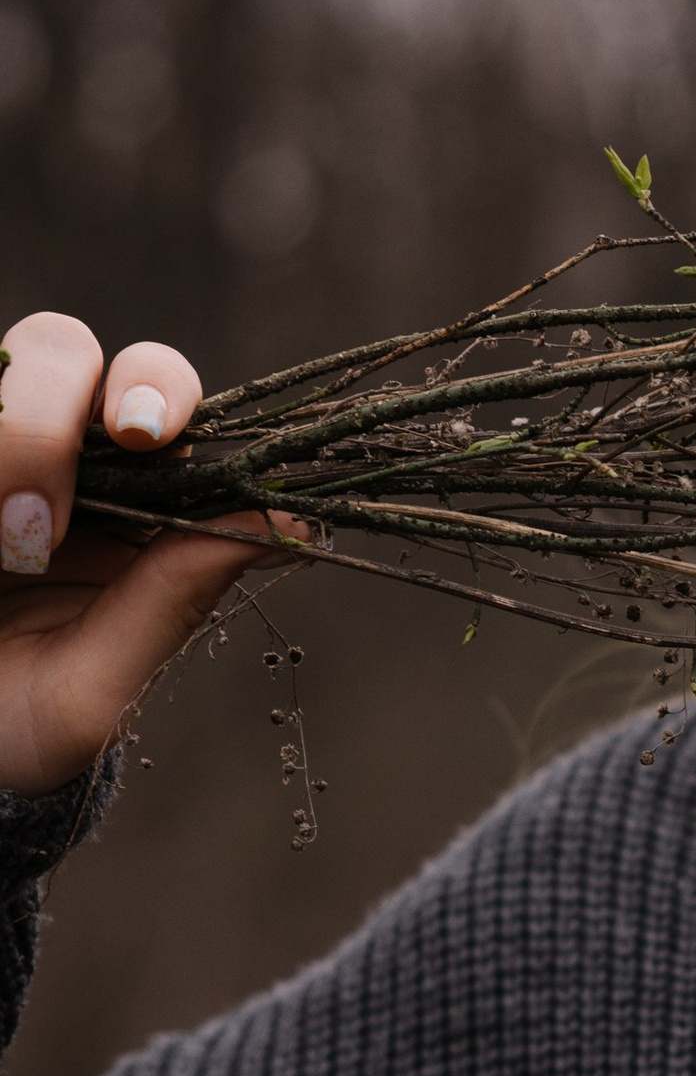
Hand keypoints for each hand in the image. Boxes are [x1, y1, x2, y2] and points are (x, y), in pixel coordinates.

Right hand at [0, 313, 279, 795]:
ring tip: (7, 541)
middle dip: (60, 400)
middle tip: (44, 502)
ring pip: (16, 363)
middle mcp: (58, 461)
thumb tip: (288, 525)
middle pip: (72, 353)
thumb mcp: (91, 685)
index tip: (145, 429)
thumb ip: (173, 599)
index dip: (159, 391)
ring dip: (15, 432)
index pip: (161, 403)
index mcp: (130, 505)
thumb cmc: (20, 722)